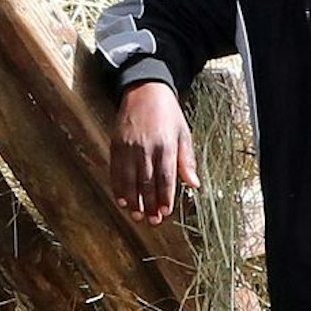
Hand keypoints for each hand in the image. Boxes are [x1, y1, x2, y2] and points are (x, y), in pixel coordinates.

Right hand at [110, 81, 198, 224]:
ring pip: (129, 179)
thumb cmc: (168, 114)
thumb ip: (187, 160)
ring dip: (132, 199)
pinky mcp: (116, 144)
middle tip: (151, 220)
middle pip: (147, 182)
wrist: (144, 90)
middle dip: (149, 203)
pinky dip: (118, 186)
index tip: (165, 212)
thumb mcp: (184, 134)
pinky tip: (121, 198)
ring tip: (136, 214)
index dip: (165, 197)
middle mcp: (146, 147)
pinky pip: (116, 170)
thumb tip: (194, 184)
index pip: (166, 178)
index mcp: (166, 145)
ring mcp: (128, 146)